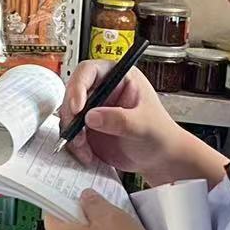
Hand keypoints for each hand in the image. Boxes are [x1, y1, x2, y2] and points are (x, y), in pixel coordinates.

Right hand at [61, 60, 190, 180]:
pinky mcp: (88, 129)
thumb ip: (120, 119)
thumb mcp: (144, 124)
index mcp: (120, 78)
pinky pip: (72, 133)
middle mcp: (103, 91)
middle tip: (76, 131)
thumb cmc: (160, 134)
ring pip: (69, 114)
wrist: (160, 158)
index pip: (90, 71)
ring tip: (83, 147)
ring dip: (72, 132)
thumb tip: (92, 116)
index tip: (78, 107)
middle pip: (73, 92)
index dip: (79, 85)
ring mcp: (94, 110)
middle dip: (71, 113)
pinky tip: (88, 154)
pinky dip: (75, 145)